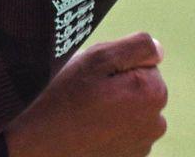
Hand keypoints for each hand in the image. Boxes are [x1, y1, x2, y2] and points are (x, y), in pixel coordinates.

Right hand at [4, 33, 167, 156]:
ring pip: (130, 111)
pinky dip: (106, 129)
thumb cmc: (63, 99)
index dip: (118, 64)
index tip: (95, 76)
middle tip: (86, 93)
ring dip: (112, 108)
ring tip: (82, 113)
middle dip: (118, 85)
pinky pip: (120, 132)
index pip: (145, 63)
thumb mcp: (97, 58)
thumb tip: (158, 51)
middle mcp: (155, 124)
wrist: (36, 146)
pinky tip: (83, 130)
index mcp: (154, 94)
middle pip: (140, 88)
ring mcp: (141, 146)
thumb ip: (137, 47)